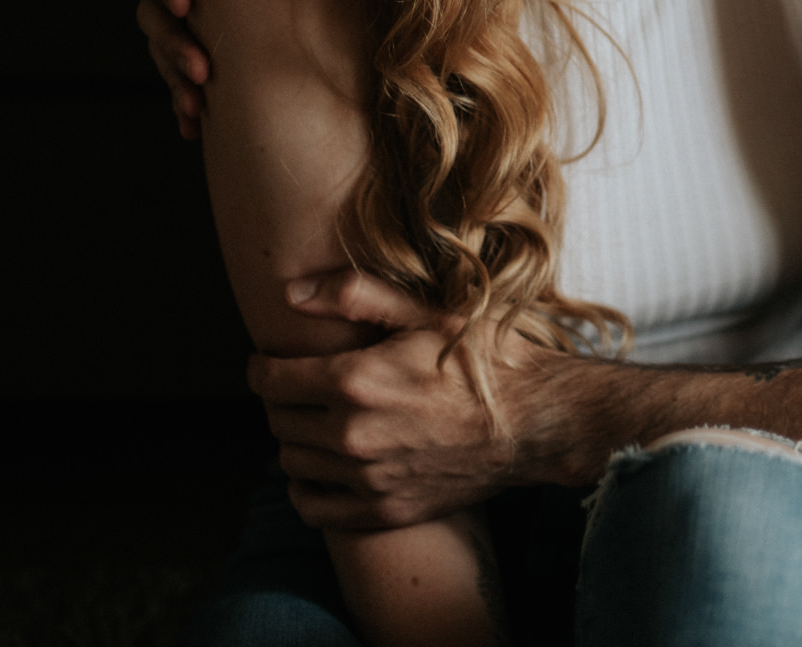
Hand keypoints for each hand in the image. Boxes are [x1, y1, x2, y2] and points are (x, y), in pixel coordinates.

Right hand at [135, 0, 289, 136]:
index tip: (188, 1)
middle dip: (171, 35)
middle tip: (199, 64)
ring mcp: (193, 4)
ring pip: (164, 36)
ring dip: (176, 68)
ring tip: (201, 94)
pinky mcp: (206, 39)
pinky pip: (180, 72)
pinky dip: (183, 97)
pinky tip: (193, 124)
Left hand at [252, 270, 529, 528]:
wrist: (538, 422)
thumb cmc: (488, 359)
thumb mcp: (430, 312)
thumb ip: (356, 296)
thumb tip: (291, 291)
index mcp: (356, 379)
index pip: (270, 380)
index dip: (264, 367)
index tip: (274, 362)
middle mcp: (353, 434)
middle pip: (278, 421)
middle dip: (281, 401)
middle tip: (302, 388)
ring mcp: (367, 478)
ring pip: (291, 463)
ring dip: (295, 441)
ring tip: (318, 423)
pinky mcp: (385, 509)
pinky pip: (314, 508)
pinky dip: (306, 490)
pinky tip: (324, 469)